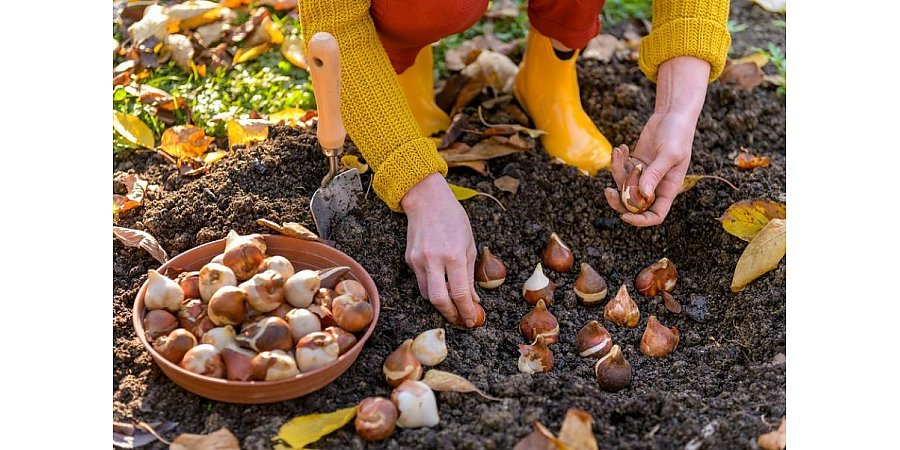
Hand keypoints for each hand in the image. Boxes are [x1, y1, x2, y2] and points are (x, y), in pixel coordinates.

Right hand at [401, 173, 480, 326]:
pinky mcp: (409, 259)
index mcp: (454, 255)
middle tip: (460, 320)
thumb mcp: (469, 244)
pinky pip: (421, 282)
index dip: (466, 311)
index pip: (460, 293)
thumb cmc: (453, 219)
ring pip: (427, 294)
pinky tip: (441, 286)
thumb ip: (470, 274)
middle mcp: (434, 260)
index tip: (472, 320)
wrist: (427, 200)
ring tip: (452, 305)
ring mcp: (418, 260)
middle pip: (439, 300)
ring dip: (440, 303)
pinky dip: (432, 288)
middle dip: (450, 314)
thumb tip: (473, 299)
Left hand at [604, 56, 710, 226]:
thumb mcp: (669, 153)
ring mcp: (644, 175)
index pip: (655, 215)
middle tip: (608, 191)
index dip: (640, 220)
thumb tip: (643, 193)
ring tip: (618, 152)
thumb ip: (656, 173)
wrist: (672, 115)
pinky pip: (621, 170)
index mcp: (668, 189)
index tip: (625, 216)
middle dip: (619, 201)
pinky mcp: (635, 163)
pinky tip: (621, 148)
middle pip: (634, 205)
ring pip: (624, 186)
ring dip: (616, 172)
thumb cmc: (677, 134)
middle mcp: (655, 186)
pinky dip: (618, 161)